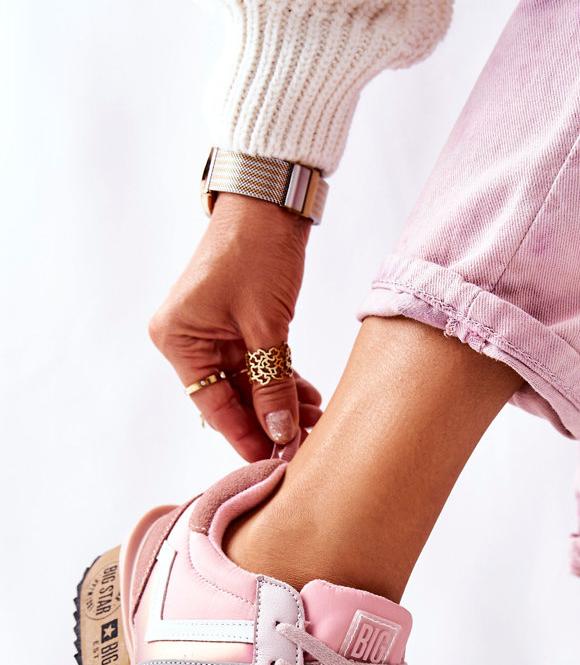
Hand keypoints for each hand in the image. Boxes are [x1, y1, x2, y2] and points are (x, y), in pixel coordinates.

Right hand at [149, 193, 321, 459]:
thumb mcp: (267, 325)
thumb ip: (272, 383)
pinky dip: (281, 382)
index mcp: (178, 340)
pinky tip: (308, 400)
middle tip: (305, 444)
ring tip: (315, 421)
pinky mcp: (235, 326)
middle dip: (268, 421)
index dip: (246, 436)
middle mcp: (188, 340)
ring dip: (280, 404)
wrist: (269, 201)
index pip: (213, 405)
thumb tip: (281, 432)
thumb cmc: (256, 251)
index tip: (275, 463)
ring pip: (248, 385)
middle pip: (230, 398)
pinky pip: (257, 366)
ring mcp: (211, 334)